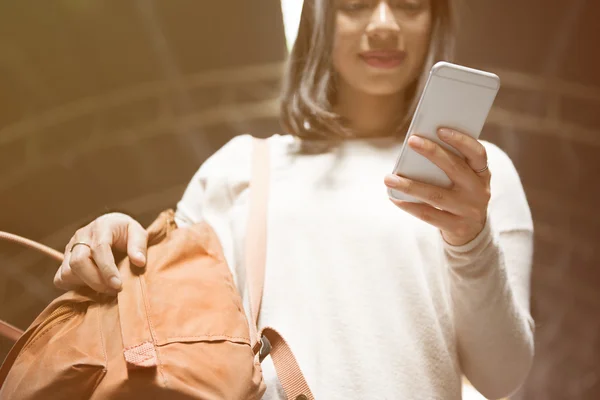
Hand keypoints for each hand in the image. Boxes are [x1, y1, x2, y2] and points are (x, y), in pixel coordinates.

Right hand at [53, 213, 147, 293]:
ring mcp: (69, 248)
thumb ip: (139, 246)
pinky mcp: (64, 259)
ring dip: (86, 284)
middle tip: (114, 290)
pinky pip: (60, 278)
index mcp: (101, 227)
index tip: (118, 285)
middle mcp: (81, 236)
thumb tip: (139, 262)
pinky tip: (91, 285)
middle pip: (78, 262)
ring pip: (67, 272)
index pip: (99, 248)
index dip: (107, 269)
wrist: (112, 228)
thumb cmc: (126, 232)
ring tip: (105, 287)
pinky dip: (73, 286)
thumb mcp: (138, 233)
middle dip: (96, 281)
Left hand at [384, 128, 490, 245]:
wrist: (472, 231)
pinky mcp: (456, 227)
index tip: (440, 129)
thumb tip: (418, 146)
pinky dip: (409, 205)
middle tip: (411, 141)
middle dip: (432, 152)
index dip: (461, 140)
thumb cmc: (460, 195)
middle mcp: (478, 191)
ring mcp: (468, 211)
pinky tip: (394, 197)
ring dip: (410, 185)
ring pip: (436, 195)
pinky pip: (428, 214)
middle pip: (454, 168)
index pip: (477, 153)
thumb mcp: (465, 180)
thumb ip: (450, 164)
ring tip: (388, 178)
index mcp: (482, 174)